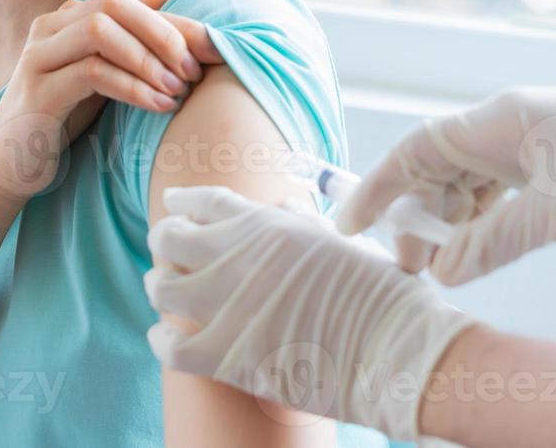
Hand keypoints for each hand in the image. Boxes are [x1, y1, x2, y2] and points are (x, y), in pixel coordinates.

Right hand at [0, 0, 224, 200]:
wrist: (12, 163)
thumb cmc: (61, 114)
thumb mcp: (99, 70)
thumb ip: (127, 35)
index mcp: (63, 18)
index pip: (124, 1)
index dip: (172, 21)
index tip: (210, 50)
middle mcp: (47, 28)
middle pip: (112, 5)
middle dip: (161, 33)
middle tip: (192, 69)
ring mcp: (37, 56)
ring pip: (100, 33)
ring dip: (148, 61)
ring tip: (177, 90)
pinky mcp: (37, 90)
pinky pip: (91, 73)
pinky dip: (132, 87)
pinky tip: (158, 106)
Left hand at [144, 185, 472, 442]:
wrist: (395, 348)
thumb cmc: (378, 293)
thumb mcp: (339, 240)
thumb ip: (302, 220)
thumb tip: (281, 202)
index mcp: (267, 224)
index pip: (205, 201)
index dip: (183, 202)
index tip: (173, 204)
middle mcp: (239, 256)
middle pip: (170, 236)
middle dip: (165, 242)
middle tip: (167, 253)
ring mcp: (229, 305)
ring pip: (162, 286)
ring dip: (160, 287)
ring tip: (165, 292)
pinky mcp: (228, 354)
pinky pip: (171, 345)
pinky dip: (162, 339)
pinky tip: (166, 337)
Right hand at [338, 78, 555, 284]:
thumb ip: (495, 241)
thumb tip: (444, 270)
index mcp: (497, 121)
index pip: (416, 150)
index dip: (378, 186)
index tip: (352, 224)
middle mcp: (505, 124)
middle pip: (437, 166)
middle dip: (416, 214)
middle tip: (408, 264)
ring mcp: (529, 139)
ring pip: (466, 179)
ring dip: (448, 219)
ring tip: (438, 263)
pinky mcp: (551, 156)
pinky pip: (496, 186)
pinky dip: (480, 216)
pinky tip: (474, 246)